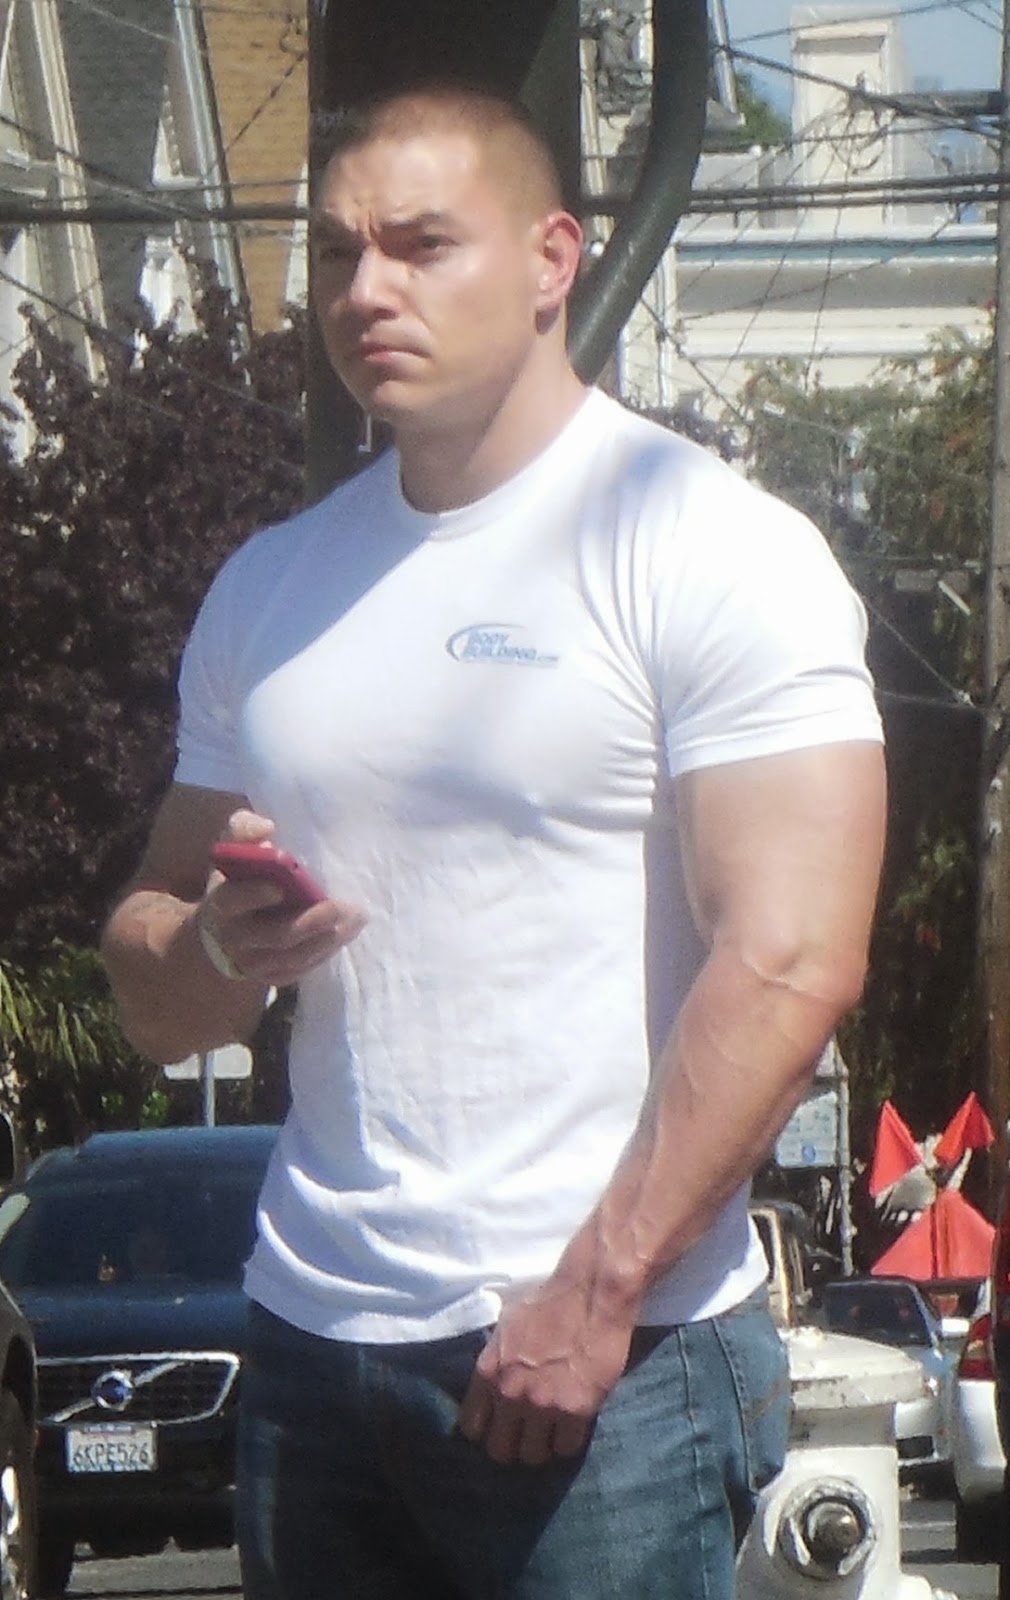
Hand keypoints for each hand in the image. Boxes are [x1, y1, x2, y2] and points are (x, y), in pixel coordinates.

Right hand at [199, 810, 365, 985]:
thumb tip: (267, 829)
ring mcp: (250, 963)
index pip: (231, 902)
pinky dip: (323, 955)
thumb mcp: (234, 849)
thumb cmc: (236, 880)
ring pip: (292, 958)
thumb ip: (244, 830)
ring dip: (326, 940)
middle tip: (340, 907)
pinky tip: (343, 935)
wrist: (220, 929)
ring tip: (355, 920)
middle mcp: (233, 938)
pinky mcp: (268, 978)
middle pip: (274, 936)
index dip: (254, 895)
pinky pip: (298, 972)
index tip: (280, 887)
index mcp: (220, 902)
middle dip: (310, 923)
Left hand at [457, 1283, 635, 1466]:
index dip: (487, 1430)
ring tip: (551, 1433)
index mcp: (489, 1372)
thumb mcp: (506, 1326)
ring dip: (542, 1447)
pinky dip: (569, 1441)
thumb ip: (496, 1361)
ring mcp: (543, 1406)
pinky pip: (567, 1448)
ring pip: (534, 1456)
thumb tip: (491, 1384)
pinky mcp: (576, 1411)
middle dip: (513, 1445)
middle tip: (527, 1435)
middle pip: (501, 1450)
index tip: (500, 1427)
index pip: (472, 1427)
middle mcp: (510, 1395)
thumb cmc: (548, 1301)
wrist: (590, 1294)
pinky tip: (573, 1426)